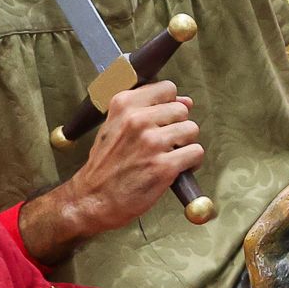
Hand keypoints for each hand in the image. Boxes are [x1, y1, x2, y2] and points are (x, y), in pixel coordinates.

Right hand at [60, 80, 202, 235]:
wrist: (92, 199)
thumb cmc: (106, 164)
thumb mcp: (116, 126)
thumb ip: (149, 109)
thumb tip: (186, 101)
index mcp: (124, 104)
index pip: (167, 88)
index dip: (169, 104)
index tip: (160, 120)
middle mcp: (137, 119)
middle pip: (182, 110)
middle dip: (177, 126)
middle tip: (162, 144)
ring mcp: (151, 142)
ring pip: (191, 130)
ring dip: (185, 145)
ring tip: (168, 156)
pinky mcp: (164, 166)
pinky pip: (196, 152)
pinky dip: (191, 163)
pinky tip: (176, 169)